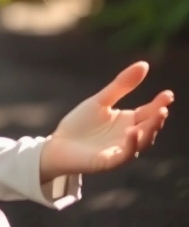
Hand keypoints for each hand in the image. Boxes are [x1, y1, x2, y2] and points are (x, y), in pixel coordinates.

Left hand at [40, 61, 173, 181]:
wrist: (59, 144)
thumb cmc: (80, 123)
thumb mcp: (100, 101)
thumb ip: (121, 85)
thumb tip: (144, 64)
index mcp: (129, 121)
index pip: (149, 112)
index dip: (159, 104)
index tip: (168, 94)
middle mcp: (130, 136)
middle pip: (148, 127)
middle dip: (157, 119)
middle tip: (163, 108)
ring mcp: (121, 149)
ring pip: (142, 141)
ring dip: (149, 131)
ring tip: (156, 117)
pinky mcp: (110, 161)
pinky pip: (125, 154)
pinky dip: (131, 145)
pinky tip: (132, 132)